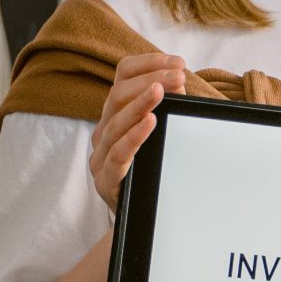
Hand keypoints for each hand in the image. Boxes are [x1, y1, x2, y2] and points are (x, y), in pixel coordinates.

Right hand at [90, 52, 186, 213]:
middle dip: (150, 80)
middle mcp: (103, 130)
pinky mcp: (106, 179)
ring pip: (115, 121)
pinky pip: (118, 154)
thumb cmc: (153, 170)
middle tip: (179, 75)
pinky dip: (134, 136)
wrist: (141, 219)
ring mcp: (101, 155)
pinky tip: (151, 122)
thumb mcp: (162, 133)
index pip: (123, 76)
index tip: (178, 62)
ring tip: (162, 90)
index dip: (148, 63)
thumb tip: (179, 83)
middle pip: (117, 94)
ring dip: (140, 103)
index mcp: (115, 113)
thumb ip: (169, 108)